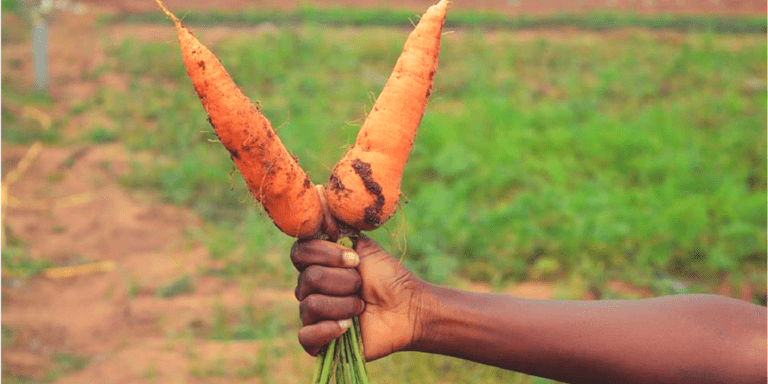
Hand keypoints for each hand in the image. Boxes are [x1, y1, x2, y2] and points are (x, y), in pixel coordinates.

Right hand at [291, 234, 425, 360]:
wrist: (408, 308)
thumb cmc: (387, 276)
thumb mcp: (364, 245)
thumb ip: (339, 226)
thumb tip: (319, 203)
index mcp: (317, 264)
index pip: (299, 253)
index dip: (325, 254)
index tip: (354, 258)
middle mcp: (310, 289)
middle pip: (307, 279)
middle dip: (343, 281)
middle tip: (362, 285)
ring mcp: (314, 315)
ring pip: (309, 306)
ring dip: (344, 304)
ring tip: (362, 306)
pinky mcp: (319, 342)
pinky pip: (305, 336)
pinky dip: (327, 330)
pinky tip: (348, 327)